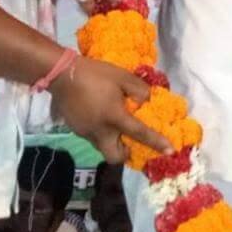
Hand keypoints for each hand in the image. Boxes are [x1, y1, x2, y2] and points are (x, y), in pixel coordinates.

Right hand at [50, 55, 171, 163]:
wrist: (62, 75)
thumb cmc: (95, 74)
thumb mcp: (123, 77)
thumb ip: (140, 90)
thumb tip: (148, 102)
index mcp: (114, 117)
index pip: (140, 133)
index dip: (156, 142)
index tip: (170, 151)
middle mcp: (100, 131)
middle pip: (115, 157)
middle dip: (126, 154)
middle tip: (132, 142)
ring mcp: (86, 133)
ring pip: (103, 148)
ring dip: (113, 142)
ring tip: (116, 125)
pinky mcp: (76, 130)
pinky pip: (93, 138)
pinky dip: (101, 133)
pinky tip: (100, 117)